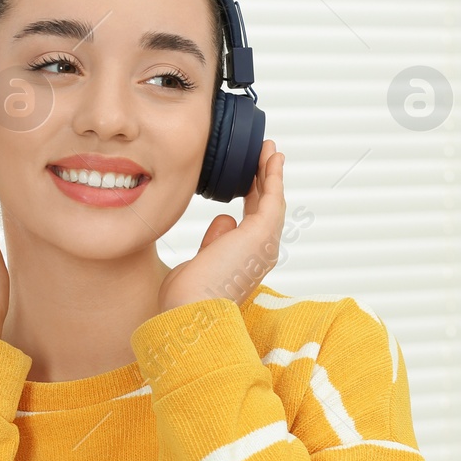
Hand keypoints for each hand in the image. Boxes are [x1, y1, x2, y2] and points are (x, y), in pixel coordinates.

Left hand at [157, 138, 285, 312]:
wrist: (192, 312)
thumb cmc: (188, 298)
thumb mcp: (200, 262)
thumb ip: (214, 241)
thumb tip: (224, 220)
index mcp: (245, 262)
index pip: (252, 223)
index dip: (253, 198)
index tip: (248, 180)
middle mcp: (260, 253)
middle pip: (266, 208)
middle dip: (264, 180)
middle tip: (265, 156)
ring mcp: (264, 244)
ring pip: (272, 199)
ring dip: (270, 171)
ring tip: (269, 148)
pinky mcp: (262, 233)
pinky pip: (272, 196)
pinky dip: (273, 174)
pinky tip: (271, 156)